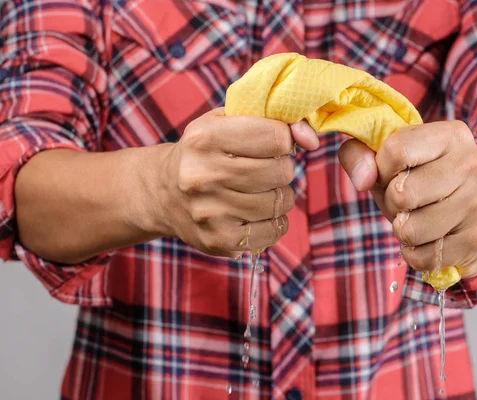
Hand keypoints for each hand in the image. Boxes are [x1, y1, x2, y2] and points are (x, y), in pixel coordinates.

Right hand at [145, 108, 318, 257]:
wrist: (162, 193)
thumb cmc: (205, 151)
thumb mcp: (225, 121)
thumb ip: (271, 119)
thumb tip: (311, 138)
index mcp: (204, 137)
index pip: (276, 137)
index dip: (284, 140)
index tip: (273, 144)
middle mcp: (203, 175)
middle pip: (280, 172)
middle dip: (282, 169)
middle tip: (267, 170)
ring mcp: (210, 211)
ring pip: (279, 202)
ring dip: (280, 196)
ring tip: (262, 190)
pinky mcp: (218, 239)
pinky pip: (272, 231)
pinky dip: (275, 222)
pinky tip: (260, 214)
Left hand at [338, 121, 476, 278]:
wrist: (472, 215)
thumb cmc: (421, 181)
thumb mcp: (387, 161)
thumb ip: (359, 155)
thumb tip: (363, 179)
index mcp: (451, 135)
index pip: (396, 150)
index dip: (381, 170)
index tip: (391, 174)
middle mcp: (474, 164)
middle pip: (402, 193)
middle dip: (392, 204)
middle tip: (408, 202)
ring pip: (410, 229)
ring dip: (404, 231)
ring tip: (421, 220)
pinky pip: (424, 257)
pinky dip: (417, 254)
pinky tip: (432, 240)